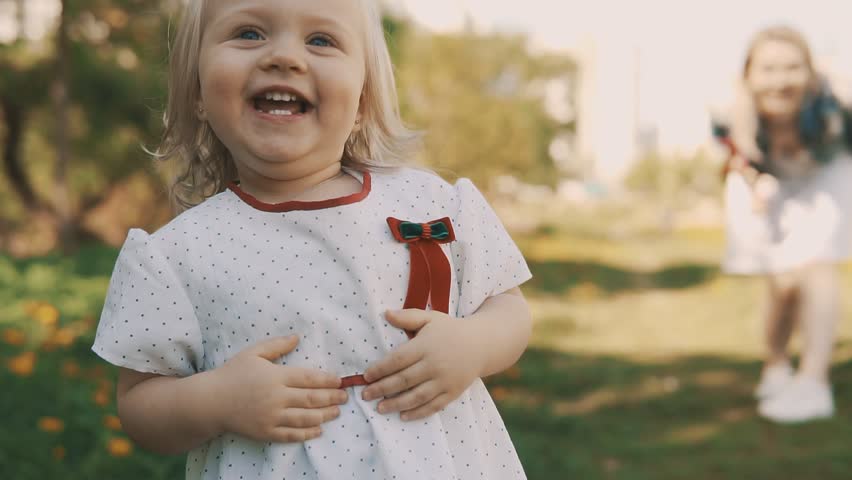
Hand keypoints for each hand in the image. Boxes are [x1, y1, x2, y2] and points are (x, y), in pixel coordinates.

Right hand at [213, 336, 347, 442]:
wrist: (210, 401)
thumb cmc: (232, 374)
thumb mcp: (253, 353)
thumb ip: (277, 345)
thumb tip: (298, 337)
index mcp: (276, 377)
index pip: (309, 378)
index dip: (327, 380)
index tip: (339, 381)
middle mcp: (276, 398)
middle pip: (311, 399)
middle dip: (331, 398)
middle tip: (345, 397)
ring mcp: (271, 417)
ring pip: (305, 418)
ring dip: (324, 415)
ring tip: (336, 413)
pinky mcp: (265, 432)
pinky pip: (290, 435)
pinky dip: (306, 434)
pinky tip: (318, 431)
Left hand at [361, 310, 482, 420]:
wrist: (481, 344)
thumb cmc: (450, 330)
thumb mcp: (430, 318)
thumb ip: (408, 317)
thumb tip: (385, 313)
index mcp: (426, 345)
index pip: (398, 359)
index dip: (380, 369)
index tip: (366, 376)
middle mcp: (435, 364)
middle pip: (404, 380)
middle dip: (382, 388)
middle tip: (365, 395)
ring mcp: (445, 380)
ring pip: (417, 396)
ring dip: (396, 404)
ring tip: (380, 408)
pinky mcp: (453, 392)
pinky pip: (433, 406)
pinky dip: (418, 413)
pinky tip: (403, 416)